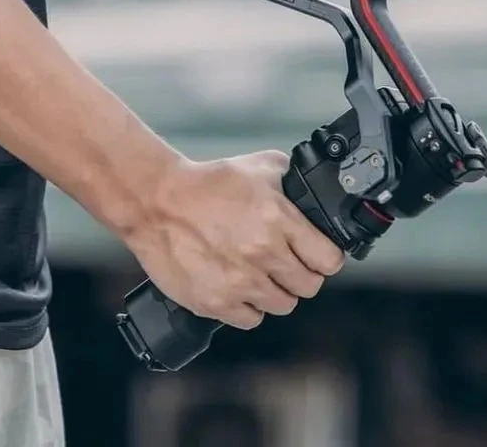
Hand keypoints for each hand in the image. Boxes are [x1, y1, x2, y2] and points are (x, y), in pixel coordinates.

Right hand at [125, 150, 344, 328]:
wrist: (158, 202)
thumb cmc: (208, 183)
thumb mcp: (261, 166)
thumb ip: (293, 180)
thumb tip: (313, 191)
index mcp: (278, 220)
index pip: (328, 259)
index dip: (327, 257)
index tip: (320, 254)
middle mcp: (263, 254)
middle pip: (309, 285)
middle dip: (304, 274)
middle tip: (291, 263)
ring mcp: (239, 282)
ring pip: (283, 305)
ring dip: (278, 291)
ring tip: (264, 274)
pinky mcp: (215, 302)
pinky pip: (251, 319)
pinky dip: (250, 307)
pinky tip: (242, 287)